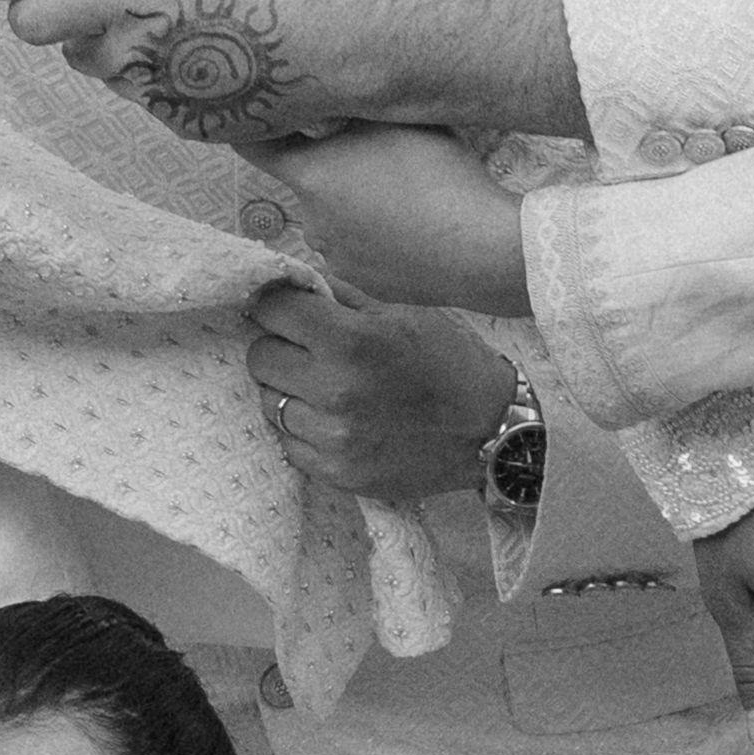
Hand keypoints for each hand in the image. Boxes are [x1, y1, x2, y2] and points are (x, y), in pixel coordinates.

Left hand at [4, 0, 388, 142]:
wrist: (348, 47)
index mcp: (131, 0)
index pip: (35, 22)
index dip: (32, 8)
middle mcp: (135, 56)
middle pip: (76, 52)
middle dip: (91, 29)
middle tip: (133, 2)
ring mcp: (162, 99)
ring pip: (117, 81)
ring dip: (130, 58)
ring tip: (179, 26)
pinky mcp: (191, 128)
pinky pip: (159, 105)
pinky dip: (170, 85)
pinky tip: (212, 57)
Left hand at [242, 125, 532, 312]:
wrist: (481, 248)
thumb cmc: (439, 173)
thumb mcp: (395, 118)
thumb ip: (352, 107)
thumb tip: (327, 97)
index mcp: (308, 175)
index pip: (253, 145)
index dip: (254, 126)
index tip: (261, 114)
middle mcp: (310, 221)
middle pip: (309, 181)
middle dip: (333, 166)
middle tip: (378, 156)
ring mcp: (337, 257)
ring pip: (337, 219)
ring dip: (357, 206)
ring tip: (407, 197)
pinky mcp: (366, 284)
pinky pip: (363, 251)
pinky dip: (380, 239)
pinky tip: (417, 228)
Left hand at [242, 285, 516, 505]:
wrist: (493, 431)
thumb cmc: (450, 362)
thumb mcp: (404, 312)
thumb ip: (342, 295)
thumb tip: (290, 281)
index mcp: (352, 340)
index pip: (270, 309)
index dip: (275, 305)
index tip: (287, 310)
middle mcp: (335, 390)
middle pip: (260, 357)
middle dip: (280, 346)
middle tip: (311, 351)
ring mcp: (333, 437)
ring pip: (268, 402)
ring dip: (289, 390)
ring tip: (328, 387)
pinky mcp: (336, 473)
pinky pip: (288, 442)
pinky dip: (303, 429)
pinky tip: (335, 419)